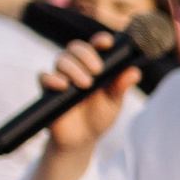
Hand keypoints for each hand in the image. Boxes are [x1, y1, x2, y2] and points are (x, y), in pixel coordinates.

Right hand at [39, 36, 141, 152]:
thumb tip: (135, 71)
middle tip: (97, 70)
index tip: (107, 43)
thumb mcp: (114, 102)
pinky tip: (64, 85)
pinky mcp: (48, 90)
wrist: (81, 139)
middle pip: (75, 47)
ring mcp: (61, 77)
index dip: (100, 40)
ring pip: (61, 60)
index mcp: (94, 66)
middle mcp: (76, 68)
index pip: (95, 46)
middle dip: (86, 54)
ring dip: (74, 68)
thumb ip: (121, 86)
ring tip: (86, 84)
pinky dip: (53, 78)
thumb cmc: (99, 116)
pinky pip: (44, 77)